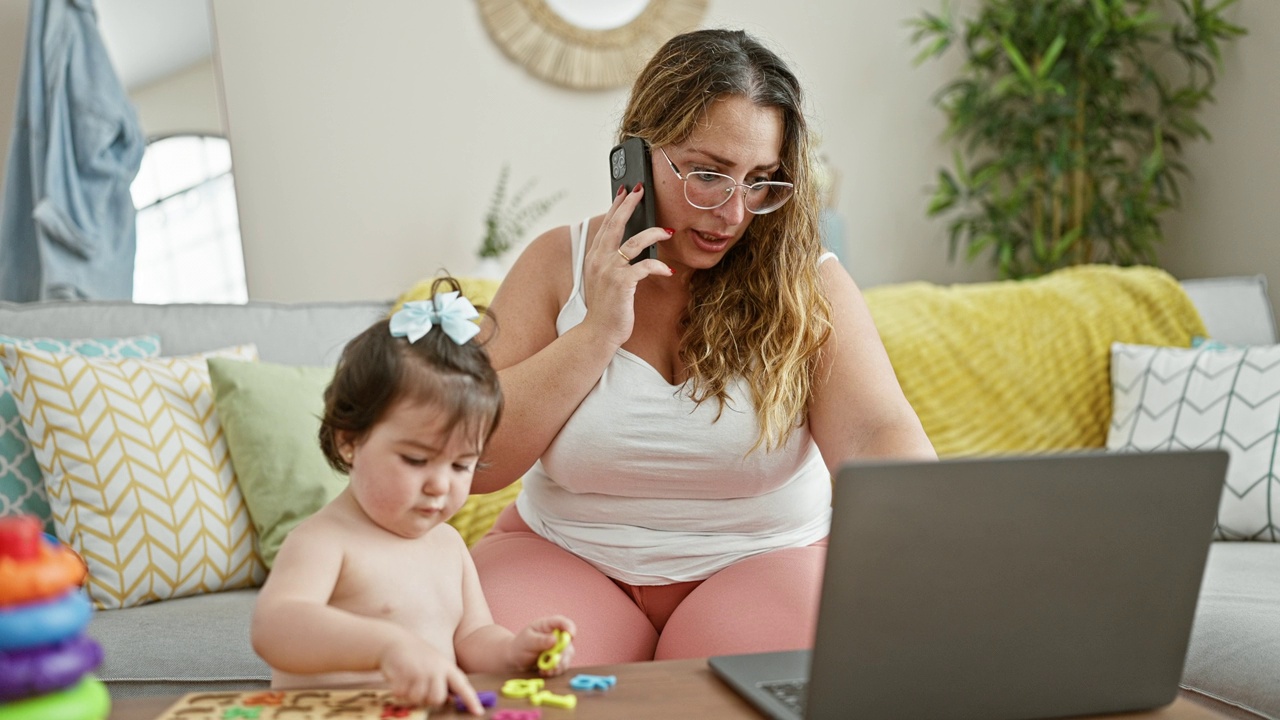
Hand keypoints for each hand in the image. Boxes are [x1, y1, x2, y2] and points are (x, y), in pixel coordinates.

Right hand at [379, 636, 484, 714]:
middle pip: (437, 699)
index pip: (462, 686)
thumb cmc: (417, 655)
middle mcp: (436, 669)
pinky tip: (399, 678)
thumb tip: (453, 699)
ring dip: (411, 695)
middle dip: (428, 699)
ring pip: (418, 699)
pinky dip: (399, 691)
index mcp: (447, 667)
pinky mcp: (404, 675)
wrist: (395, 641)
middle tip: (420, 687)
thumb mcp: (436, 663)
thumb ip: (444, 680)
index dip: (471, 700)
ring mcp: (420, 672)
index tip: (478, 712)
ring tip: (409, 680)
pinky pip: (402, 696)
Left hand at [509, 615, 576, 676]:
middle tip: (552, 662)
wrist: (516, 661)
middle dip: (561, 654)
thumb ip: (540, 640)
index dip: (569, 627)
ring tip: (545, 670)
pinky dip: (555, 671)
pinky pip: (563, 666)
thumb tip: (555, 640)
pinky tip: (544, 672)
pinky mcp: (560, 661)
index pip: (563, 623)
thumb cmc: (520, 646)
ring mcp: (560, 649)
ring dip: (558, 665)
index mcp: (549, 626)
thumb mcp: (527, 641)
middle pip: (568, 642)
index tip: (571, 635)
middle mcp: (557, 636)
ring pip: (567, 656)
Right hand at [581, 185, 672, 346]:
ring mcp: (609, 270)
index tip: (625, 192)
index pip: (606, 225)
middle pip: (615, 224)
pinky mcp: (622, 283)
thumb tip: (628, 248)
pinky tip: (669, 270)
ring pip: (633, 241)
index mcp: (594, 257)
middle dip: (629, 205)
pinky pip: (644, 266)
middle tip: (640, 190)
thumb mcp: (604, 280)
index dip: (616, 206)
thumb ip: (612, 262)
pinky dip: (659, 266)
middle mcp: (599, 260)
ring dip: (653, 233)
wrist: (598, 332)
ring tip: (668, 231)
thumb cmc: (606, 308)